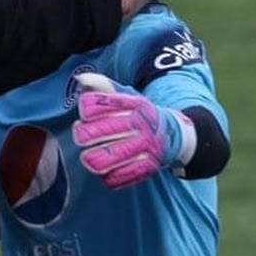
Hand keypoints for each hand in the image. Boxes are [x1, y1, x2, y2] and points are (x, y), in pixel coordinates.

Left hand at [71, 73, 188, 188]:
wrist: (175, 133)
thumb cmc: (139, 114)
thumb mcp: (125, 96)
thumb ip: (102, 87)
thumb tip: (81, 79)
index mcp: (133, 104)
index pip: (101, 106)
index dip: (87, 111)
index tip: (85, 115)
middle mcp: (140, 124)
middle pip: (102, 130)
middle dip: (85, 135)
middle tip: (81, 137)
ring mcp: (145, 146)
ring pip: (112, 155)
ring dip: (93, 159)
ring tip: (88, 157)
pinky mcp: (148, 166)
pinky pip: (123, 175)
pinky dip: (110, 176)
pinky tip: (105, 172)